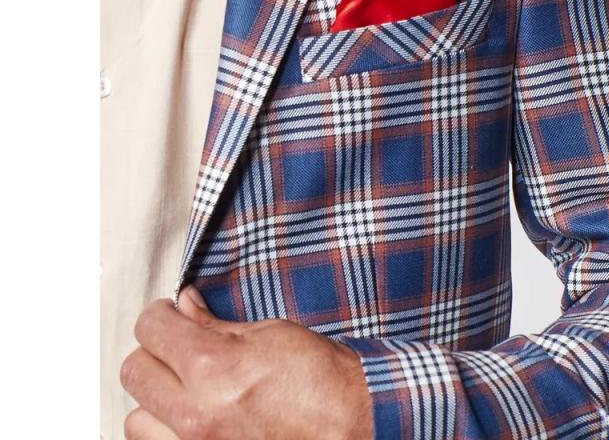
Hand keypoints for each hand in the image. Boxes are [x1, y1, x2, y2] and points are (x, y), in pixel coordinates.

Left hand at [120, 287, 372, 439]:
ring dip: (155, 399)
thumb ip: (214, 324)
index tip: (169, 313)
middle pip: (134, 371)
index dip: (159, 314)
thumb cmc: (318, 380)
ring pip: (135, 419)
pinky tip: (189, 419)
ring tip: (183, 389)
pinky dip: (165, 432)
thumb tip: (183, 307)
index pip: (151, 329)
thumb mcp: (268, 333)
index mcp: (213, 369)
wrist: (348, 424)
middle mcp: (195, 415)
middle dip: (154, 351)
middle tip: (177, 346)